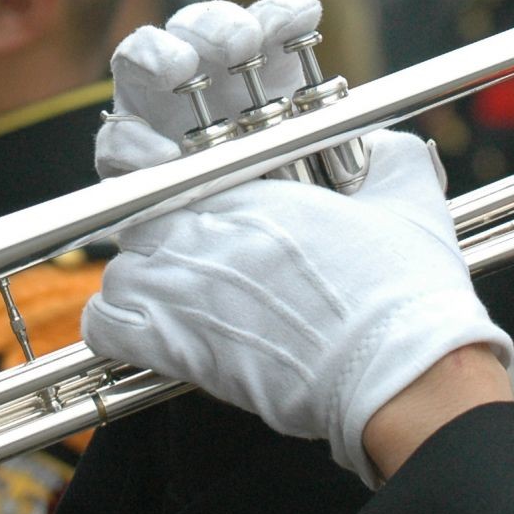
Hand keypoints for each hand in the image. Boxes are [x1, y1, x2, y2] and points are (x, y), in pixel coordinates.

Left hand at [84, 0, 509, 485]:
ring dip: (139, 286)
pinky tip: (148, 339)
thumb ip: (385, 156)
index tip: (188, 203)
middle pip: (141, 220)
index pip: (174, 172)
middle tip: (191, 261)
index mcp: (255, 191)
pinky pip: (106, 328)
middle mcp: (210, 231)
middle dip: (159, 239)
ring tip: (174, 304)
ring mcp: (186, 287)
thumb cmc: (406, 289)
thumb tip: (380, 145)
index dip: (171, 187)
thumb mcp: (406, 196)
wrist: (398, 368)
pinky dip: (116, 332)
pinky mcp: (178, 346)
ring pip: (120, 272)